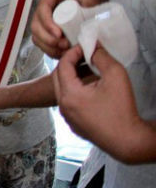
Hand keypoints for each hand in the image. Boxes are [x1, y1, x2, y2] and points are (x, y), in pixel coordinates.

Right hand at [31, 0, 102, 57]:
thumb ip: (88, 5)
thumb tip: (87, 24)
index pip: (43, 9)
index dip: (47, 24)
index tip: (59, 34)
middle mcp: (43, 6)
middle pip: (36, 25)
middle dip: (48, 39)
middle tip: (65, 45)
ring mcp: (43, 18)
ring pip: (36, 36)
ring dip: (49, 46)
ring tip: (65, 51)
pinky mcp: (46, 29)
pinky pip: (42, 42)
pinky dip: (51, 50)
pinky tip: (62, 53)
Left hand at [54, 45, 155, 163]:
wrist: (128, 140)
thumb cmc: (122, 110)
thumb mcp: (115, 76)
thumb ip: (102, 57)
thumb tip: (94, 47)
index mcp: (69, 94)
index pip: (62, 65)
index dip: (72, 53)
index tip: (84, 47)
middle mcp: (63, 106)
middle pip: (58, 77)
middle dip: (69, 64)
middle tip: (84, 56)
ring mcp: (67, 117)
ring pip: (63, 91)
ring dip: (71, 78)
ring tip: (88, 70)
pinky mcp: (74, 125)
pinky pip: (69, 103)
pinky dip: (75, 92)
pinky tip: (90, 89)